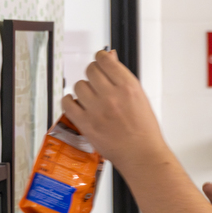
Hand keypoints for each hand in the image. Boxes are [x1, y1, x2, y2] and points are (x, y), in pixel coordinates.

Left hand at [61, 50, 165, 164]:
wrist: (142, 155)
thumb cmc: (144, 131)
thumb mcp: (140, 98)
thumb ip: (122, 77)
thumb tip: (111, 57)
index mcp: (128, 87)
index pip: (104, 59)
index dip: (100, 59)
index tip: (100, 62)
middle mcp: (111, 96)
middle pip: (90, 70)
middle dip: (93, 75)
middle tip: (96, 83)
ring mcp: (97, 110)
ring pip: (78, 86)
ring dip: (83, 90)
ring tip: (90, 98)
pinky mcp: (86, 124)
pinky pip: (67, 103)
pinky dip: (69, 101)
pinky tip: (76, 104)